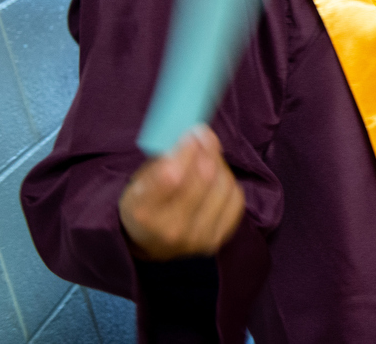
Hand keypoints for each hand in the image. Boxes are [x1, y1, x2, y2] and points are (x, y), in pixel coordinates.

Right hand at [119, 126, 244, 261]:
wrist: (151, 243)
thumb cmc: (145, 205)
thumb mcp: (139, 182)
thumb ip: (163, 160)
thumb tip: (195, 135)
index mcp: (145, 212)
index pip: (172, 175)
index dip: (187, 150)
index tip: (192, 132)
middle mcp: (172, 229)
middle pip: (204, 177)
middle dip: (207, 149)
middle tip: (204, 135)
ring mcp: (198, 237)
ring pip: (223, 185)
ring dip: (218, 163)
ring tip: (208, 156)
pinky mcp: (218, 239)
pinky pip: (236, 199)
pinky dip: (229, 182)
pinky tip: (217, 177)